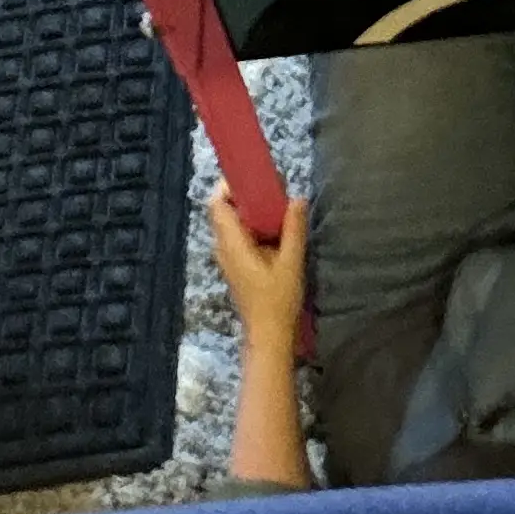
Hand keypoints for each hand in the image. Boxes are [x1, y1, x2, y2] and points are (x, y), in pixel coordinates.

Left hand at [209, 188, 308, 351]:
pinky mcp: (237, 266)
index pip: (217, 204)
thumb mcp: (291, 262)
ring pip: (232, 224)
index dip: (228, 186)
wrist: (269, 336)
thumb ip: (294, 229)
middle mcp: (223, 248)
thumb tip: (297, 198)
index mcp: (231, 243)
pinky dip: (253, 227)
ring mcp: (228, 259)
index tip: (252, 177)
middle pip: (224, 211)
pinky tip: (276, 230)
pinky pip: (239, 237)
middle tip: (272, 189)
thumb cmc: (277, 300)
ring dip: (251, 212)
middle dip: (244, 196)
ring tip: (277, 205)